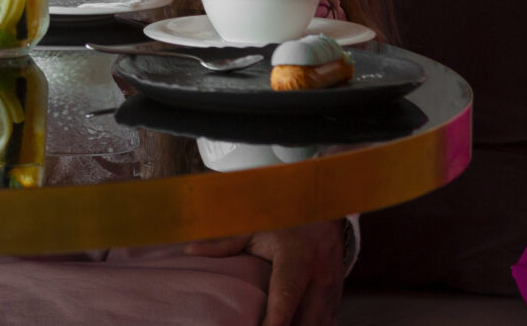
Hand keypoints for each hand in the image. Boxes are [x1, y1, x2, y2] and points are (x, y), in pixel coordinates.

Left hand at [186, 221, 344, 325]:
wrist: (325, 212)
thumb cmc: (284, 220)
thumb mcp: (255, 228)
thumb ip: (224, 243)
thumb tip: (189, 251)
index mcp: (297, 257)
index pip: (285, 296)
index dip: (274, 320)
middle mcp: (319, 277)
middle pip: (306, 320)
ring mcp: (332, 290)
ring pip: (320, 325)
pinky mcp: (337, 299)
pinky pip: (327, 324)